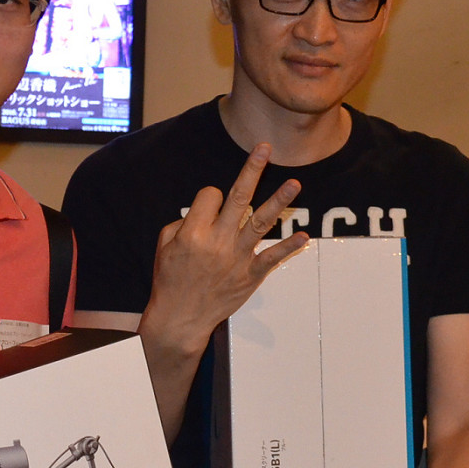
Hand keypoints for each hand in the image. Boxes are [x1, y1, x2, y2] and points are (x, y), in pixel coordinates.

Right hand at [140, 143, 306, 357]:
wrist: (179, 319)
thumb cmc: (170, 281)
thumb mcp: (164, 247)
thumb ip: (182, 224)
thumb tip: (204, 212)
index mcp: (193, 232)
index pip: (210, 195)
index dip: (209, 196)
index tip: (208, 206)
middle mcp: (218, 241)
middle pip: (238, 197)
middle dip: (252, 169)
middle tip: (265, 148)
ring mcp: (237, 258)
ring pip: (261, 222)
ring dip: (279, 201)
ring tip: (295, 183)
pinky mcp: (250, 275)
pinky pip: (272, 258)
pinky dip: (289, 247)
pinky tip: (304, 236)